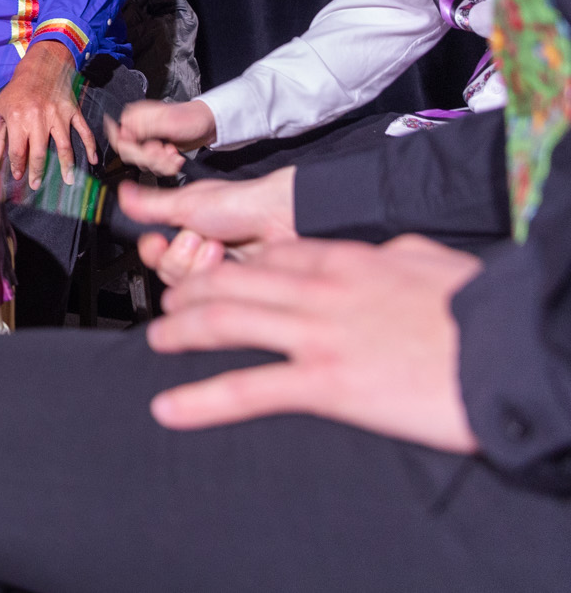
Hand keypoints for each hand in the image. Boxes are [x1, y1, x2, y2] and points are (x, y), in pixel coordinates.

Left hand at [0, 41, 93, 187]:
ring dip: (66, 166)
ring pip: (64, 146)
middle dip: (38, 171)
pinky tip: (92, 160)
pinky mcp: (72, 111)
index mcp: (18, 118)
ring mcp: (57, 115)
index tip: (18, 176)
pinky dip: (90, 146)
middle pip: (39, 152)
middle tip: (37, 184)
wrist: (40, 67)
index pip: (17, 150)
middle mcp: (38, 118)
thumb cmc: (15, 91)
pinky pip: (83, 131)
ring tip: (68, 181)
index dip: (17, 165)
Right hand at [107, 98, 217, 176]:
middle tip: (162, 152)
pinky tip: (174, 157)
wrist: (208, 126)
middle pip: (128, 153)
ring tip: (172, 155)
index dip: (128, 147)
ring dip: (159, 163)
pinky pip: (152, 166)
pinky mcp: (155, 151)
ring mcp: (146, 141)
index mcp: (135, 117)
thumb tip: (122, 132)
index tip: (142, 150)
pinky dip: (165, 165)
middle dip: (148, 157)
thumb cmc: (191, 118)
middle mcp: (138, 129)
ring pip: (141, 162)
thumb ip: (143, 128)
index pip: (117, 136)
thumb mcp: (167, 122)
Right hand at [126, 168, 296, 286]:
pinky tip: (230, 260)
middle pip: (166, 274)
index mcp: (184, 230)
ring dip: (199, 264)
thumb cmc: (242, 204)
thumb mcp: (188, 202)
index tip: (158, 240)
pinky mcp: (232, 289)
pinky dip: (216, 275)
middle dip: (180, 255)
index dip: (152, 250)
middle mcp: (198, 253)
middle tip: (197, 237)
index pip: (153, 253)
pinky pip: (209, 297)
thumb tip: (122, 194)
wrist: (281, 218)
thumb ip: (151, 205)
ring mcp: (216, 272)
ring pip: (186, 288)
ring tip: (217, 245)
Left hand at [146, 234, 481, 453]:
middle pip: (232, 281)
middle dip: (192, 291)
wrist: (508, 350)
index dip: (234, 263)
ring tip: (155, 340)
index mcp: (348, 259)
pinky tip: (167, 409)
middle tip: (169, 305)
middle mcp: (320, 289)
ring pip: (224, 322)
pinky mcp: (326, 383)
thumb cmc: (482, 310)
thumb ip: (398, 254)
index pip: (272, 255)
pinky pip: (247, 389)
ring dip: (179, 330)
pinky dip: (200, 401)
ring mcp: (317, 334)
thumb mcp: (434, 261)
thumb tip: (389, 252)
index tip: (216, 273)